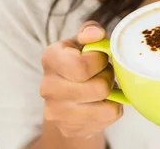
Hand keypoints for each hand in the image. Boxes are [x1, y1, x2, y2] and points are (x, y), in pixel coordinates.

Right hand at [39, 21, 122, 137]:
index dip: (100, 61)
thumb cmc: (79, 61)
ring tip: (102, 87)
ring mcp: (56, 111)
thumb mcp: (83, 41)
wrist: (67, 96)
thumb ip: (91, 31)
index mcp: (51, 58)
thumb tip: (96, 34)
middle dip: (108, 78)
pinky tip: (101, 102)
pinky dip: (112, 109)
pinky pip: (108, 119)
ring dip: (111, 95)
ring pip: (105, 107)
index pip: (82, 67)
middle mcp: (48, 86)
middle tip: (104, 73)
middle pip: (98, 88)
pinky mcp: (69, 129)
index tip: (100, 58)